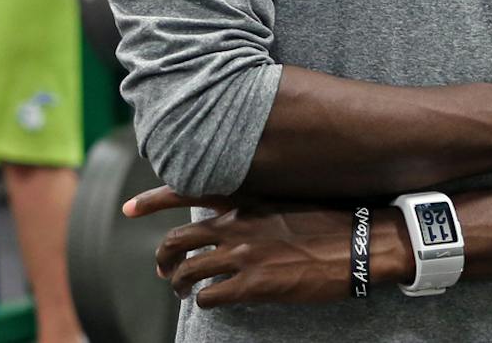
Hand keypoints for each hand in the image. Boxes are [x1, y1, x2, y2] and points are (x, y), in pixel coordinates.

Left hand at [127, 188, 393, 306]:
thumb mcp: (293, 197)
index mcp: (248, 198)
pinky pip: (207, 296)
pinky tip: (212, 301)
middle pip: (177, 240)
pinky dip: (203, 301)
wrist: (362, 243)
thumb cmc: (336, 220)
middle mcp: (238, 223)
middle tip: (164, 268)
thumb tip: (237, 217)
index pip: (188, 191)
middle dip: (163, 257)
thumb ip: (259, 204)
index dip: (153, 201)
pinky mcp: (252, 284)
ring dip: (178, 283)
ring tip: (183, 290)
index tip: (130, 208)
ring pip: (185, 272)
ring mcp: (243, 255)